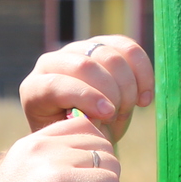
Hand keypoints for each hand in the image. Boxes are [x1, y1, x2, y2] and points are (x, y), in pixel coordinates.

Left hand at [21, 35, 154, 140]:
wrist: (86, 127)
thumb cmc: (76, 136)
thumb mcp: (74, 138)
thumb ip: (83, 126)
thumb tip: (103, 112)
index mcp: (35, 89)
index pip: (57, 84)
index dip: (85, 98)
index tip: (107, 115)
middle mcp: (52, 62)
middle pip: (85, 66)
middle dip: (110, 92)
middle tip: (118, 115)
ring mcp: (77, 49)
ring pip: (109, 56)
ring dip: (127, 87)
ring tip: (129, 108)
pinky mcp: (102, 43)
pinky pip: (128, 49)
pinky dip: (142, 73)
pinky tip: (145, 99)